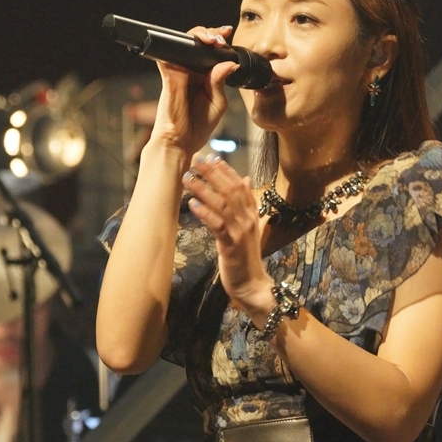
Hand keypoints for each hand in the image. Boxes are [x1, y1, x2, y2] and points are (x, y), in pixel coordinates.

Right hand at [147, 25, 238, 159]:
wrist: (181, 142)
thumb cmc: (197, 126)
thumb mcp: (218, 103)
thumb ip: (220, 82)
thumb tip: (229, 63)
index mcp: (204, 77)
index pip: (211, 53)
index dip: (219, 42)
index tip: (228, 36)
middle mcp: (191, 71)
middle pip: (198, 43)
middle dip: (210, 34)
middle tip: (221, 38)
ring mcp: (178, 72)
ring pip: (184, 44)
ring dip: (198, 36)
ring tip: (212, 40)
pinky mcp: (169, 76)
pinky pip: (169, 55)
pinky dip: (180, 46)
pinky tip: (195, 46)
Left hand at [184, 156, 273, 318]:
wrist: (252, 285)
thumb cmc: (245, 257)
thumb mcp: (247, 227)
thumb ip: (245, 204)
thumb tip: (245, 179)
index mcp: (252, 214)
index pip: (240, 186)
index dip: (226, 170)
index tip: (211, 156)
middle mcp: (248, 219)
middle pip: (231, 190)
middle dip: (213, 173)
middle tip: (197, 159)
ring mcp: (241, 232)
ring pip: (223, 205)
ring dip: (205, 189)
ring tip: (188, 177)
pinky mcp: (231, 246)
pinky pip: (218, 225)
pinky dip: (206, 213)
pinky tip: (193, 204)